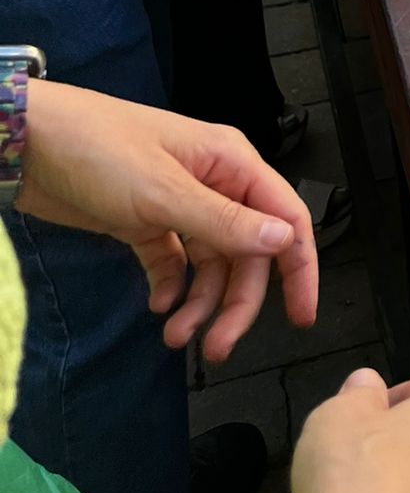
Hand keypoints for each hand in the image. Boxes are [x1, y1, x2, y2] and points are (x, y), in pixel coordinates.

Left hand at [18, 80, 317, 362]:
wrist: (27, 144)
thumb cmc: (98, 149)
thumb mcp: (163, 191)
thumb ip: (224, 221)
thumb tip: (284, 241)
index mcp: (231, 163)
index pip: (286, 217)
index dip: (299, 268)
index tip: (300, 316)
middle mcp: (213, 183)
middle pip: (246, 252)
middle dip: (235, 302)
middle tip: (218, 348)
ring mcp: (178, 202)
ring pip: (210, 263)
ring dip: (200, 303)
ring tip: (175, 336)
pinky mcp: (144, 220)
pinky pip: (173, 262)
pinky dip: (170, 287)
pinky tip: (157, 305)